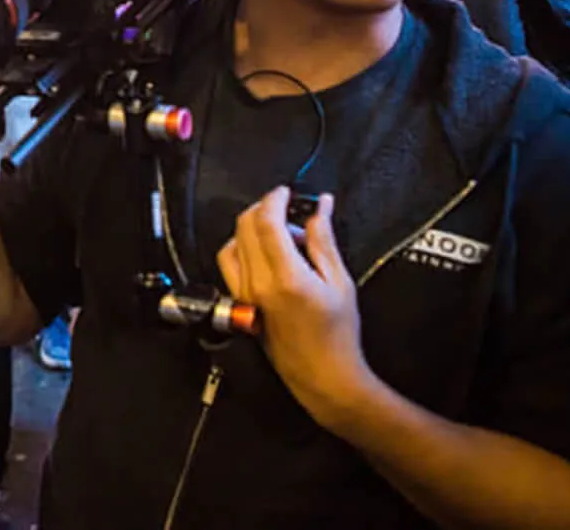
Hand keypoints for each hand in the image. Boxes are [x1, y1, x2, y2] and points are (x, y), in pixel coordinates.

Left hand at [217, 188, 378, 429]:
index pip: (267, 222)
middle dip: (264, 208)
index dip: (275, 199)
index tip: (287, 192)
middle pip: (245, 227)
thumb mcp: (340, 282)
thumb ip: (323, 240)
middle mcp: (257, 283)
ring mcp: (244, 294)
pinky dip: (241, 248)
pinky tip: (265, 253)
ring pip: (231, 244)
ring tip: (279, 233)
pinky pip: (229, 264)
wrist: (324, 376)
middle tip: (288, 209)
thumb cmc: (339, 333)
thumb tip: (320, 206)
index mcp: (285, 277)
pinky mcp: (240, 302)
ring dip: (250, 228)